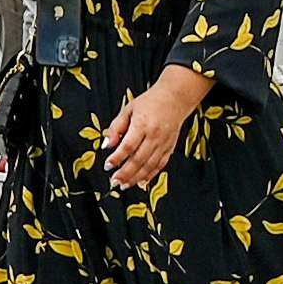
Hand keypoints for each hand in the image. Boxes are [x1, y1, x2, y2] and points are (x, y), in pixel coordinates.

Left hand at [102, 71, 205, 187]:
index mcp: (142, 124)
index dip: (117, 158)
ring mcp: (164, 143)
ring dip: (136, 178)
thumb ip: (116, 127)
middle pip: (138, 159)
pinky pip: (160, 165)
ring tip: (124, 185)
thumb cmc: (150, 102)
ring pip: (149, 166)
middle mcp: (154, 136)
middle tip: (114, 181)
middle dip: (125, 173)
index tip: (108, 166)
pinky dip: (150, 175)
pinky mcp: (170, 148)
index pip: (128, 146)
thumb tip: (107, 145)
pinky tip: (141, 182)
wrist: (174, 98)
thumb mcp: (128, 109)